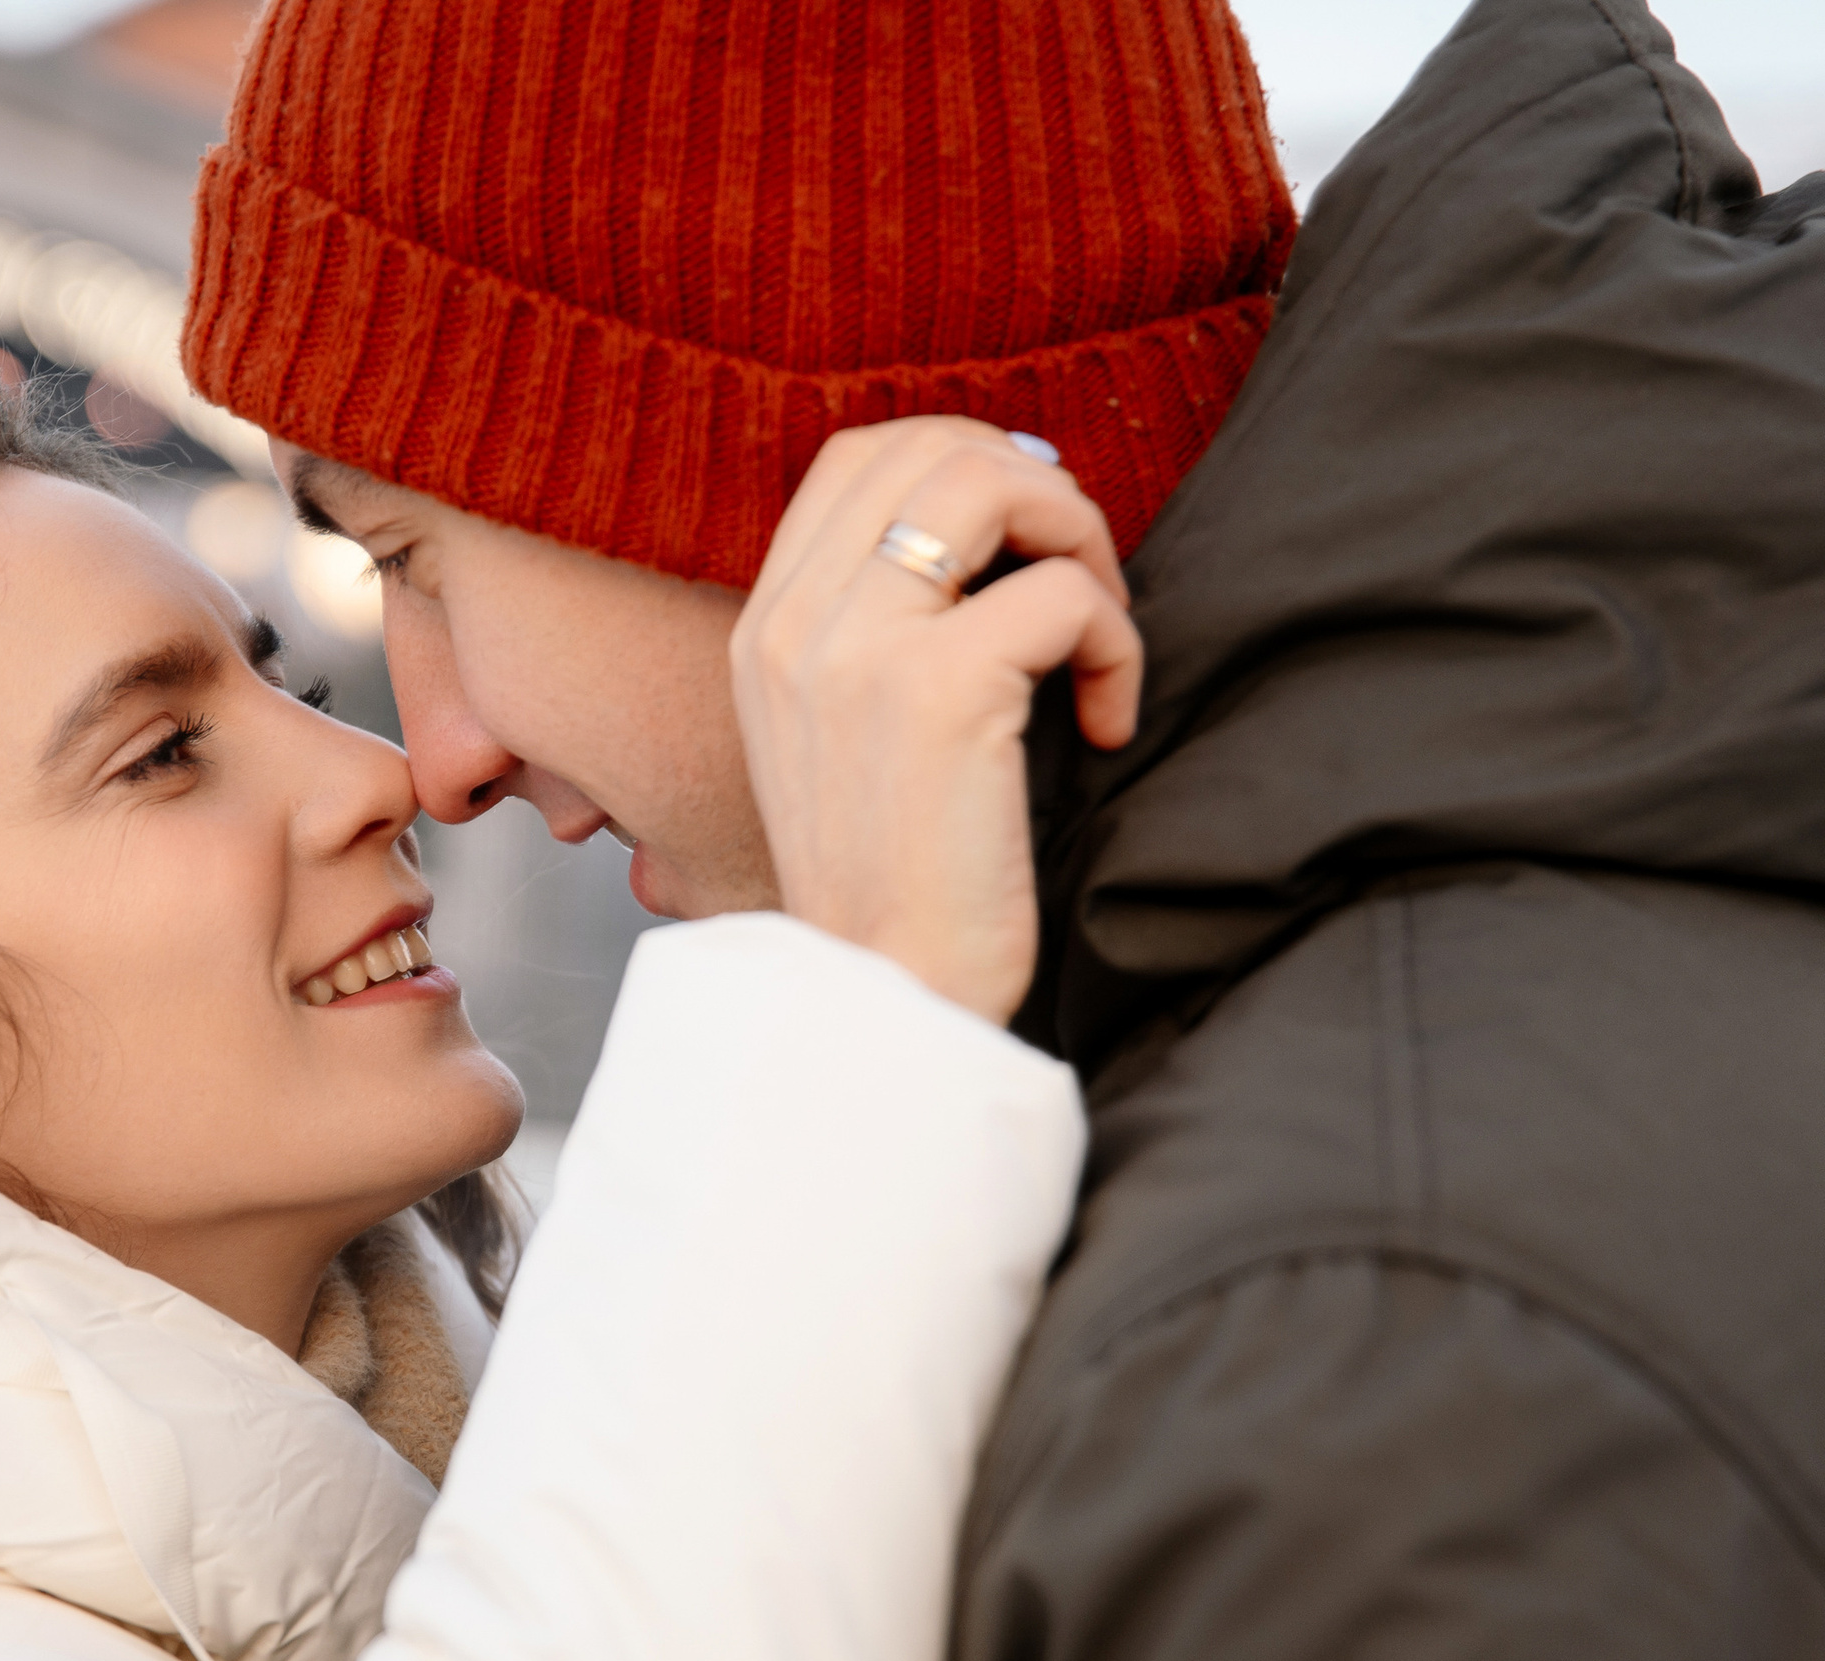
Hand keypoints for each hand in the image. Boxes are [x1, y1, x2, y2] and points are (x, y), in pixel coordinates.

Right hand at [730, 417, 1141, 1022]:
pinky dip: (1115, 647)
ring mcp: (859, 650)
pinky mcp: (941, 691)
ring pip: (994, 485)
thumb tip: (998, 502)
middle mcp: (795, 623)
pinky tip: (1102, 725)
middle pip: (930, 447)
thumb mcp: (839, 732)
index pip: (857, 455)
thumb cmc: (891, 879)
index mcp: (763, 627)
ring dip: (1080, 540)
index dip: (963, 460)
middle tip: (1077, 579)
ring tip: (1093, 635)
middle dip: (1038, 488)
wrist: (879, 996)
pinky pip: (1062, 595)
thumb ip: (879, 626)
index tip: (1025, 536)